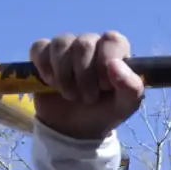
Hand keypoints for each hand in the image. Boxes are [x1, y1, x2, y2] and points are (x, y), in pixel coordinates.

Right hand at [30, 31, 145, 139]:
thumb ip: (131, 86)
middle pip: (84, 43)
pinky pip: (39, 47)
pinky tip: (50, 83)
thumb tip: (114, 64)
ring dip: (64, 75)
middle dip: (84, 76)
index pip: (112, 39)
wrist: (75, 130)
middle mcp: (91, 44)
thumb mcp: (126, 106)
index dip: (106, 61)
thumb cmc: (104, 112)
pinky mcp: (44, 55)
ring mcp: (67, 48)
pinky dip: (43, 66)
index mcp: (114, 51)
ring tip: (71, 95)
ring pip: (61, 43)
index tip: (104, 86)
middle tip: (88, 98)